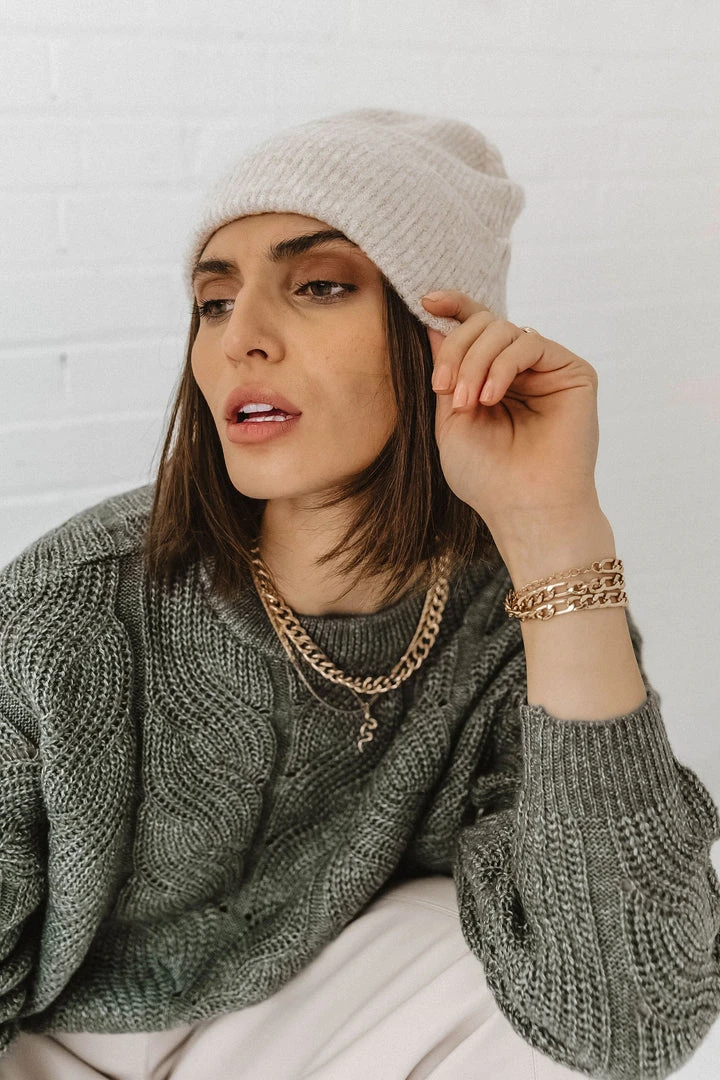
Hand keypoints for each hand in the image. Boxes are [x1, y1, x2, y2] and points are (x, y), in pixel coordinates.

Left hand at [422, 290, 602, 536]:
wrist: (525, 508)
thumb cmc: (486, 477)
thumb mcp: (449, 421)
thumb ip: (445, 373)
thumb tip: (432, 325)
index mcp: (491, 379)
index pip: (474, 330)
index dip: (453, 307)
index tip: (426, 300)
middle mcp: (521, 371)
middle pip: (484, 324)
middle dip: (457, 351)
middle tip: (444, 388)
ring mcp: (547, 370)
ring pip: (504, 330)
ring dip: (475, 362)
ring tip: (468, 403)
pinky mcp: (572, 372)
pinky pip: (530, 343)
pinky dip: (503, 365)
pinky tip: (491, 397)